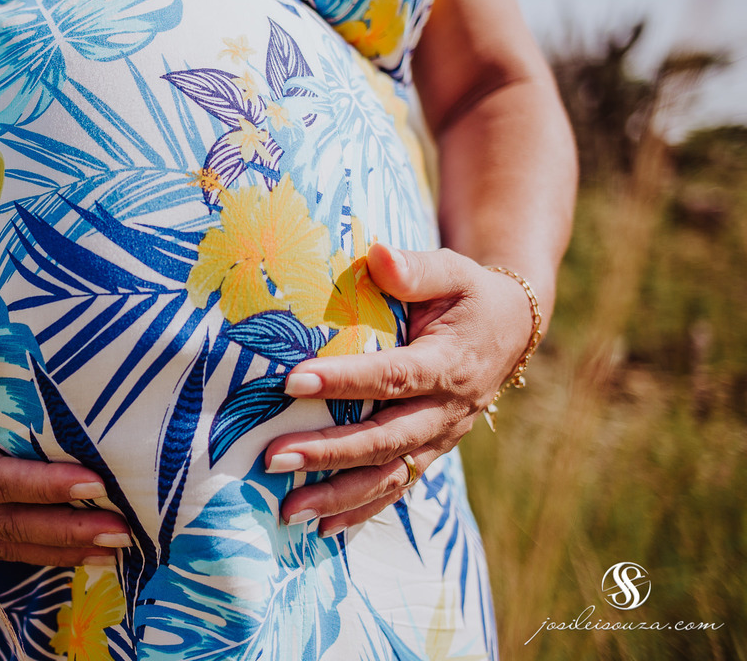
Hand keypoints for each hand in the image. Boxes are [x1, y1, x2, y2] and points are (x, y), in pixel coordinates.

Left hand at [264, 243, 537, 536]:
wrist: (511, 329)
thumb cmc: (468, 294)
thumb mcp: (453, 270)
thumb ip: (415, 268)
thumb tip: (376, 254)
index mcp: (448, 363)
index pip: (392, 376)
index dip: (344, 380)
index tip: (292, 381)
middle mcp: (446, 410)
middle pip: (383, 439)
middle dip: (327, 452)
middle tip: (273, 457)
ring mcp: (440, 438)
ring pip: (388, 476)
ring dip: (337, 497)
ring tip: (287, 510)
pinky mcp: (430, 453)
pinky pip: (396, 488)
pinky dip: (360, 512)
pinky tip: (320, 529)